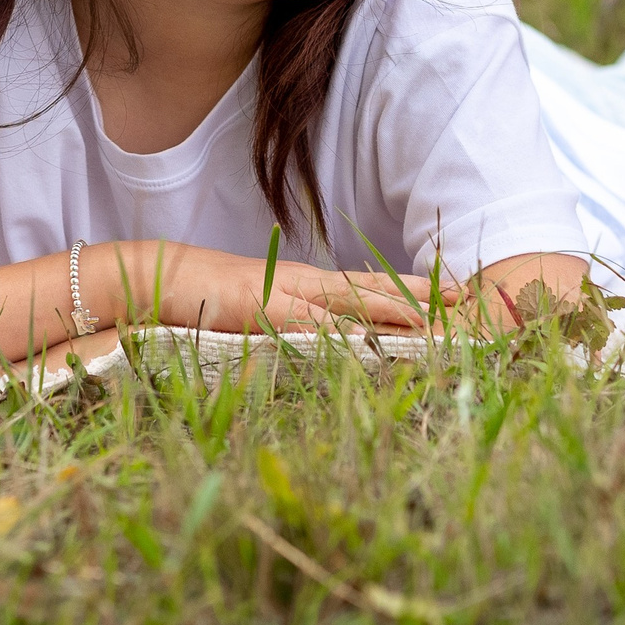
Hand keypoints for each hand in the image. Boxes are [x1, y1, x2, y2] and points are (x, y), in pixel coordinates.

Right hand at [102, 243, 443, 334]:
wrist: (156, 277)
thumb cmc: (203, 299)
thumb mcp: (254, 316)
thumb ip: (287, 327)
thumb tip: (320, 347)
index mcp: (304, 286)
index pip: (366, 286)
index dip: (408, 290)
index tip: (449, 294)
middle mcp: (304, 284)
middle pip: (374, 285)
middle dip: (421, 292)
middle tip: (468, 296)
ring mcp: (286, 292)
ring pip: (354, 299)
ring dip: (397, 307)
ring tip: (439, 313)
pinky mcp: (265, 307)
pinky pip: (314, 320)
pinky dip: (348, 327)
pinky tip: (376, 334)